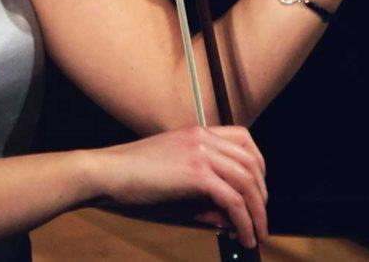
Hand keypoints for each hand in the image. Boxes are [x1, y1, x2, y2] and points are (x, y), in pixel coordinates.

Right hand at [90, 124, 268, 247]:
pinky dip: (244, 221)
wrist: (106, 173)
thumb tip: (230, 220)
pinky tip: (243, 235)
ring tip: (256, 234)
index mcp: (196, 133)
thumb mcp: (173, 183)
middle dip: (262, 194)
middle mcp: (202, 138)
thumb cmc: (131, 178)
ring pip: (247, 181)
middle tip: (261, 218)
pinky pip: (233, 199)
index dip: (258, 166)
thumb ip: (203, 198)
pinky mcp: (196, 173)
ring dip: (257, 212)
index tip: (258, 189)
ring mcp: (200, 153)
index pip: (243, 139)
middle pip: (251, 162)